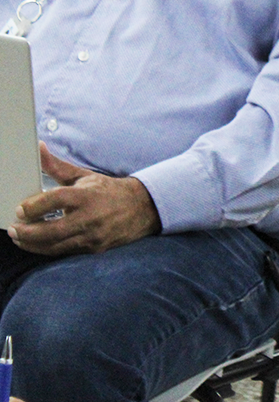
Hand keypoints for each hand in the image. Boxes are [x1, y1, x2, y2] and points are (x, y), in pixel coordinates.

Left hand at [8, 144, 160, 255]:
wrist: (142, 208)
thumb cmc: (108, 191)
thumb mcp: (84, 176)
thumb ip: (57, 166)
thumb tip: (39, 148)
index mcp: (87, 195)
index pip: (55, 200)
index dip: (34, 206)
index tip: (20, 209)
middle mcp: (90, 217)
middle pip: (51, 230)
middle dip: (27, 232)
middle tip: (14, 229)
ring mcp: (93, 235)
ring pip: (55, 246)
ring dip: (33, 244)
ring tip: (20, 238)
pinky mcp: (94, 249)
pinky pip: (65, 252)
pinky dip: (48, 249)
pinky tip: (38, 244)